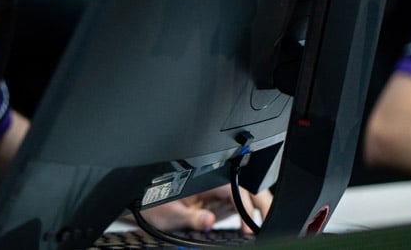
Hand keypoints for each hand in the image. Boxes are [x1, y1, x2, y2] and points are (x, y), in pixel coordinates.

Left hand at [140, 185, 271, 231]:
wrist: (141, 206)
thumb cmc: (151, 205)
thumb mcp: (170, 214)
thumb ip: (192, 218)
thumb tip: (208, 221)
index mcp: (205, 181)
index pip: (236, 189)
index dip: (248, 206)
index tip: (251, 226)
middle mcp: (212, 184)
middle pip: (246, 191)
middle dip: (261, 204)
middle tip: (269, 224)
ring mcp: (215, 193)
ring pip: (244, 198)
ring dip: (254, 212)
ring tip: (261, 228)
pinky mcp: (214, 202)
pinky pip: (234, 207)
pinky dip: (243, 218)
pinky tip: (245, 230)